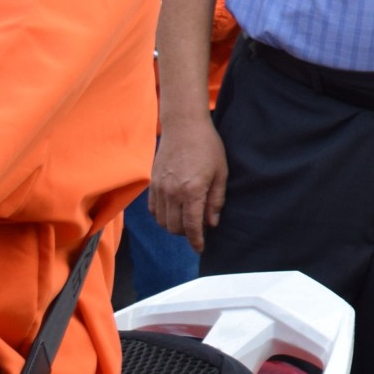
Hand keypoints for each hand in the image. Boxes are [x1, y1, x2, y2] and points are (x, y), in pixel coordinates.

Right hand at [151, 113, 228, 253]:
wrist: (184, 125)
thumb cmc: (207, 146)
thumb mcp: (221, 172)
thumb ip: (216, 200)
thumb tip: (212, 223)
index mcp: (192, 191)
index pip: (192, 226)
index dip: (196, 241)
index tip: (200, 248)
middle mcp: (172, 192)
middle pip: (174, 227)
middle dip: (186, 235)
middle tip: (198, 231)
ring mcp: (159, 188)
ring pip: (162, 221)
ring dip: (173, 227)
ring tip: (186, 221)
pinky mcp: (152, 183)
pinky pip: (153, 209)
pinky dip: (162, 216)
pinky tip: (173, 212)